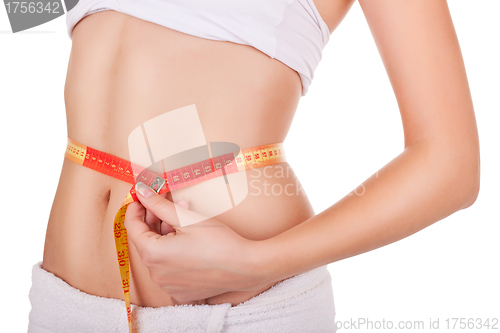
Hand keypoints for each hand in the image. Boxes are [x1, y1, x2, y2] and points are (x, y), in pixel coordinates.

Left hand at [124, 182, 266, 302]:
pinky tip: (190, 242)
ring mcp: (167, 285)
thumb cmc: (218, 242)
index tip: (142, 196)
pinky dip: (174, 254)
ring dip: (165, 236)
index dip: (136, 208)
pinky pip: (169, 269)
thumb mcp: (186, 218)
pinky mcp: (180, 292)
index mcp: (153, 254)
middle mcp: (155, 274)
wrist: (245, 267)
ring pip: (158, 255)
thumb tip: (140, 191)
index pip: (133, 227)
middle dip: (154, 220)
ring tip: (184, 221)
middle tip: (166, 204)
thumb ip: (159, 205)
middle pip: (146, 241)